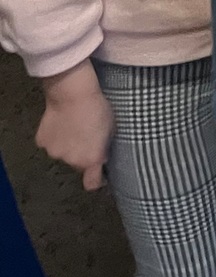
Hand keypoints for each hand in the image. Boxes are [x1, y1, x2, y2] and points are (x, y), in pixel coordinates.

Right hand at [37, 60, 112, 189]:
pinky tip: (61, 123)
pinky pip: (51, 143)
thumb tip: (101, 155)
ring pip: (63, 153)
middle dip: (83, 154)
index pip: (92, 183)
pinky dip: (55, 137)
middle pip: (77, 164)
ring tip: (74, 127)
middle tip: (87, 137)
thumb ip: (104, 147)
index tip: (100, 174)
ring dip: (68, 145)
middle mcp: (71, 160)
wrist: (73, 94)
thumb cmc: (98, 108)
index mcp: (91, 159)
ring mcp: (54, 152)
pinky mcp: (42, 142)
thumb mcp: (111, 128)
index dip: (97, 179)